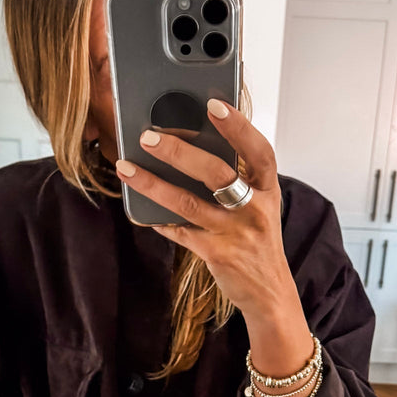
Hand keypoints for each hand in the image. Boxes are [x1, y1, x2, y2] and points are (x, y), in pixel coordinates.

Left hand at [114, 99, 296, 322]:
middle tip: (148, 137)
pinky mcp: (216, 254)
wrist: (269, 292)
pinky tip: (141, 210)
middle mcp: (254, 209)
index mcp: (267, 190)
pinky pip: (180, 232)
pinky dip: (159, 219)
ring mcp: (234, 233)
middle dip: (179, 152)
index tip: (214, 104)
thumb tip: (191, 146)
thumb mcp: (259, 205)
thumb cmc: (257, 239)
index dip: (238, 126)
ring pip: (188, 203)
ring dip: (153, 184)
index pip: (258, 151)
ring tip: (127, 168)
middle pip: (216, 173)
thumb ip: (237, 179)